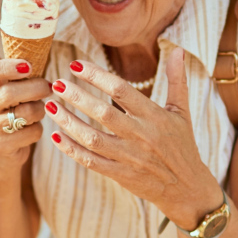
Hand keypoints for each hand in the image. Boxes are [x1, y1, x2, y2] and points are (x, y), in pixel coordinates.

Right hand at [0, 59, 50, 172]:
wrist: (1, 149)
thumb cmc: (11, 110)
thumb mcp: (8, 90)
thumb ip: (19, 75)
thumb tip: (41, 53)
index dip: (5, 67)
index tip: (28, 66)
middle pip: (10, 92)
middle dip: (36, 88)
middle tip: (49, 88)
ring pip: (26, 113)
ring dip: (40, 110)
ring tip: (39, 109)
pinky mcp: (1, 146)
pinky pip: (31, 132)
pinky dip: (38, 129)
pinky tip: (32, 128)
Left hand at [46, 52, 222, 229]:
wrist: (188, 188)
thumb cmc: (183, 145)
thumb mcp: (182, 111)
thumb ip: (177, 79)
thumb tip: (177, 49)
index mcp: (154, 116)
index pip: (121, 90)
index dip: (97, 76)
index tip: (75, 65)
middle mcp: (141, 136)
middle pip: (103, 113)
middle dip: (77, 97)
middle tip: (56, 84)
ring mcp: (129, 157)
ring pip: (92, 138)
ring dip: (68, 121)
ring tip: (50, 106)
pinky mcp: (120, 175)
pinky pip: (91, 161)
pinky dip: (71, 149)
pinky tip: (55, 135)